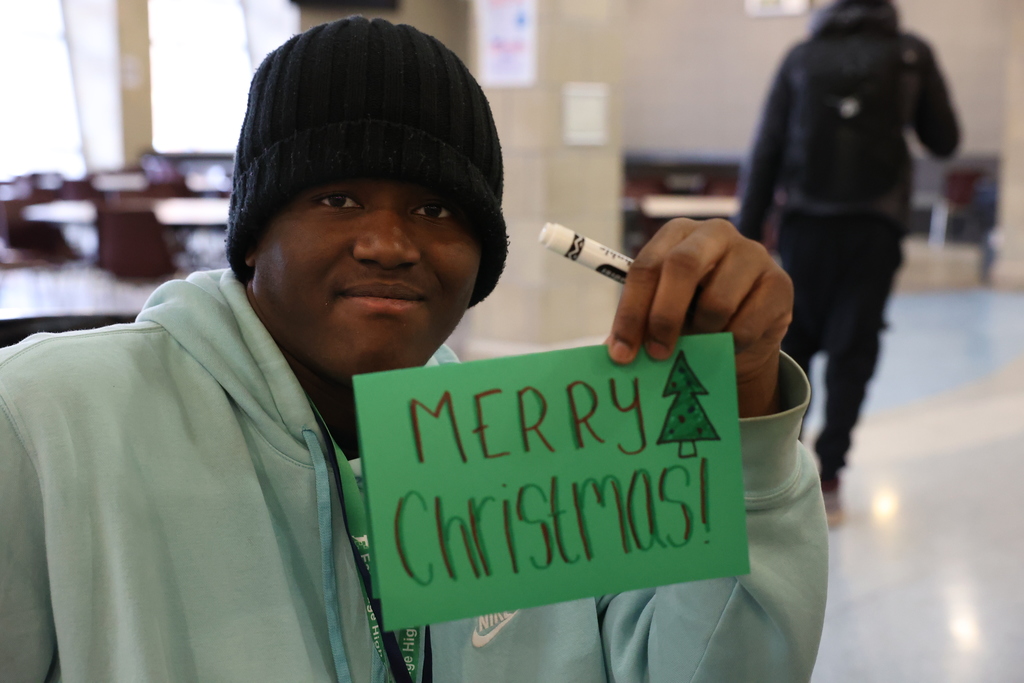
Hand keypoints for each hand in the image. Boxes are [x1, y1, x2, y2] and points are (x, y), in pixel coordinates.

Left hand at [607, 218, 792, 417]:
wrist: (745, 334)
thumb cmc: (693, 316)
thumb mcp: (662, 314)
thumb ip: (639, 325)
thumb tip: (616, 351)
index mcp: (677, 233)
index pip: (646, 266)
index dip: (631, 311)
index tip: (622, 352)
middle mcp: (715, 233)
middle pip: (681, 266)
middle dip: (663, 316)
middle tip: (657, 353)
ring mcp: (752, 253)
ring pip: (716, 302)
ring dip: (703, 333)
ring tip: (701, 339)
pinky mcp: (779, 282)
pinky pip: (745, 324)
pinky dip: (731, 344)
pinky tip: (729, 341)